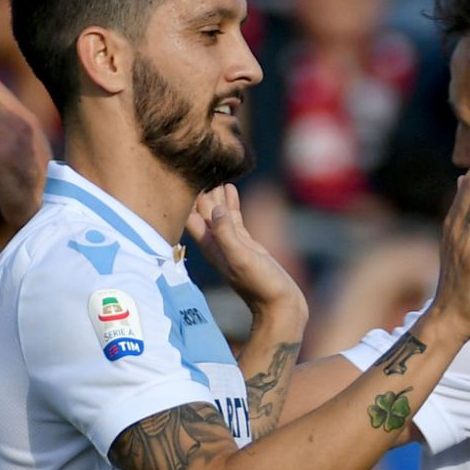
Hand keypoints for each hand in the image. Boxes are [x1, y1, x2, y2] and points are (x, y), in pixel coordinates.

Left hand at [187, 183, 304, 321]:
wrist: (281, 306)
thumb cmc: (262, 286)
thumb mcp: (243, 258)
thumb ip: (227, 233)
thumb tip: (216, 208)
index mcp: (211, 246)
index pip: (191, 215)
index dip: (188, 194)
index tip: (188, 172)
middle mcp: (217, 244)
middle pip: (202, 210)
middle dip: (199, 189)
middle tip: (201, 163)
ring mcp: (232, 244)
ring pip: (218, 212)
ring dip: (215, 193)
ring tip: (214, 170)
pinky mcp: (247, 245)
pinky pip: (234, 218)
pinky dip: (231, 203)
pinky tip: (231, 188)